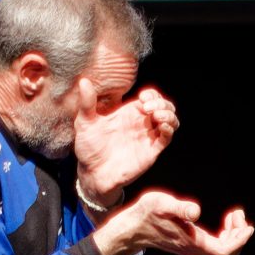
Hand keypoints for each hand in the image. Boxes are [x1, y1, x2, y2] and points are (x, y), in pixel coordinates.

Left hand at [72, 84, 178, 200]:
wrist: (92, 173)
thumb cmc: (88, 147)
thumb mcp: (85, 122)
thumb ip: (87, 102)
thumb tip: (84, 81)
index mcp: (128, 113)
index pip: (150, 98)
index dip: (152, 94)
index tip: (143, 97)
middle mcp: (141, 123)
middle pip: (163, 107)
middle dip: (161, 103)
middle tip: (148, 107)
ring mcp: (147, 137)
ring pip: (170, 121)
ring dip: (168, 114)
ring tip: (156, 116)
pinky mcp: (151, 150)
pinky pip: (167, 137)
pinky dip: (169, 129)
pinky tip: (162, 127)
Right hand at [96, 190, 254, 254]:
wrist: (131, 227)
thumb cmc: (146, 214)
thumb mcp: (162, 204)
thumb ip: (181, 207)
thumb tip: (196, 211)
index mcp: (193, 244)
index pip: (226, 250)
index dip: (240, 239)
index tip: (248, 225)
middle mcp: (195, 250)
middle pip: (228, 250)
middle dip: (238, 233)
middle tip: (238, 212)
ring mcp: (193, 249)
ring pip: (223, 248)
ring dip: (233, 233)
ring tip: (234, 214)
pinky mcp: (191, 244)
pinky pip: (216, 244)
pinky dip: (225, 233)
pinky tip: (225, 219)